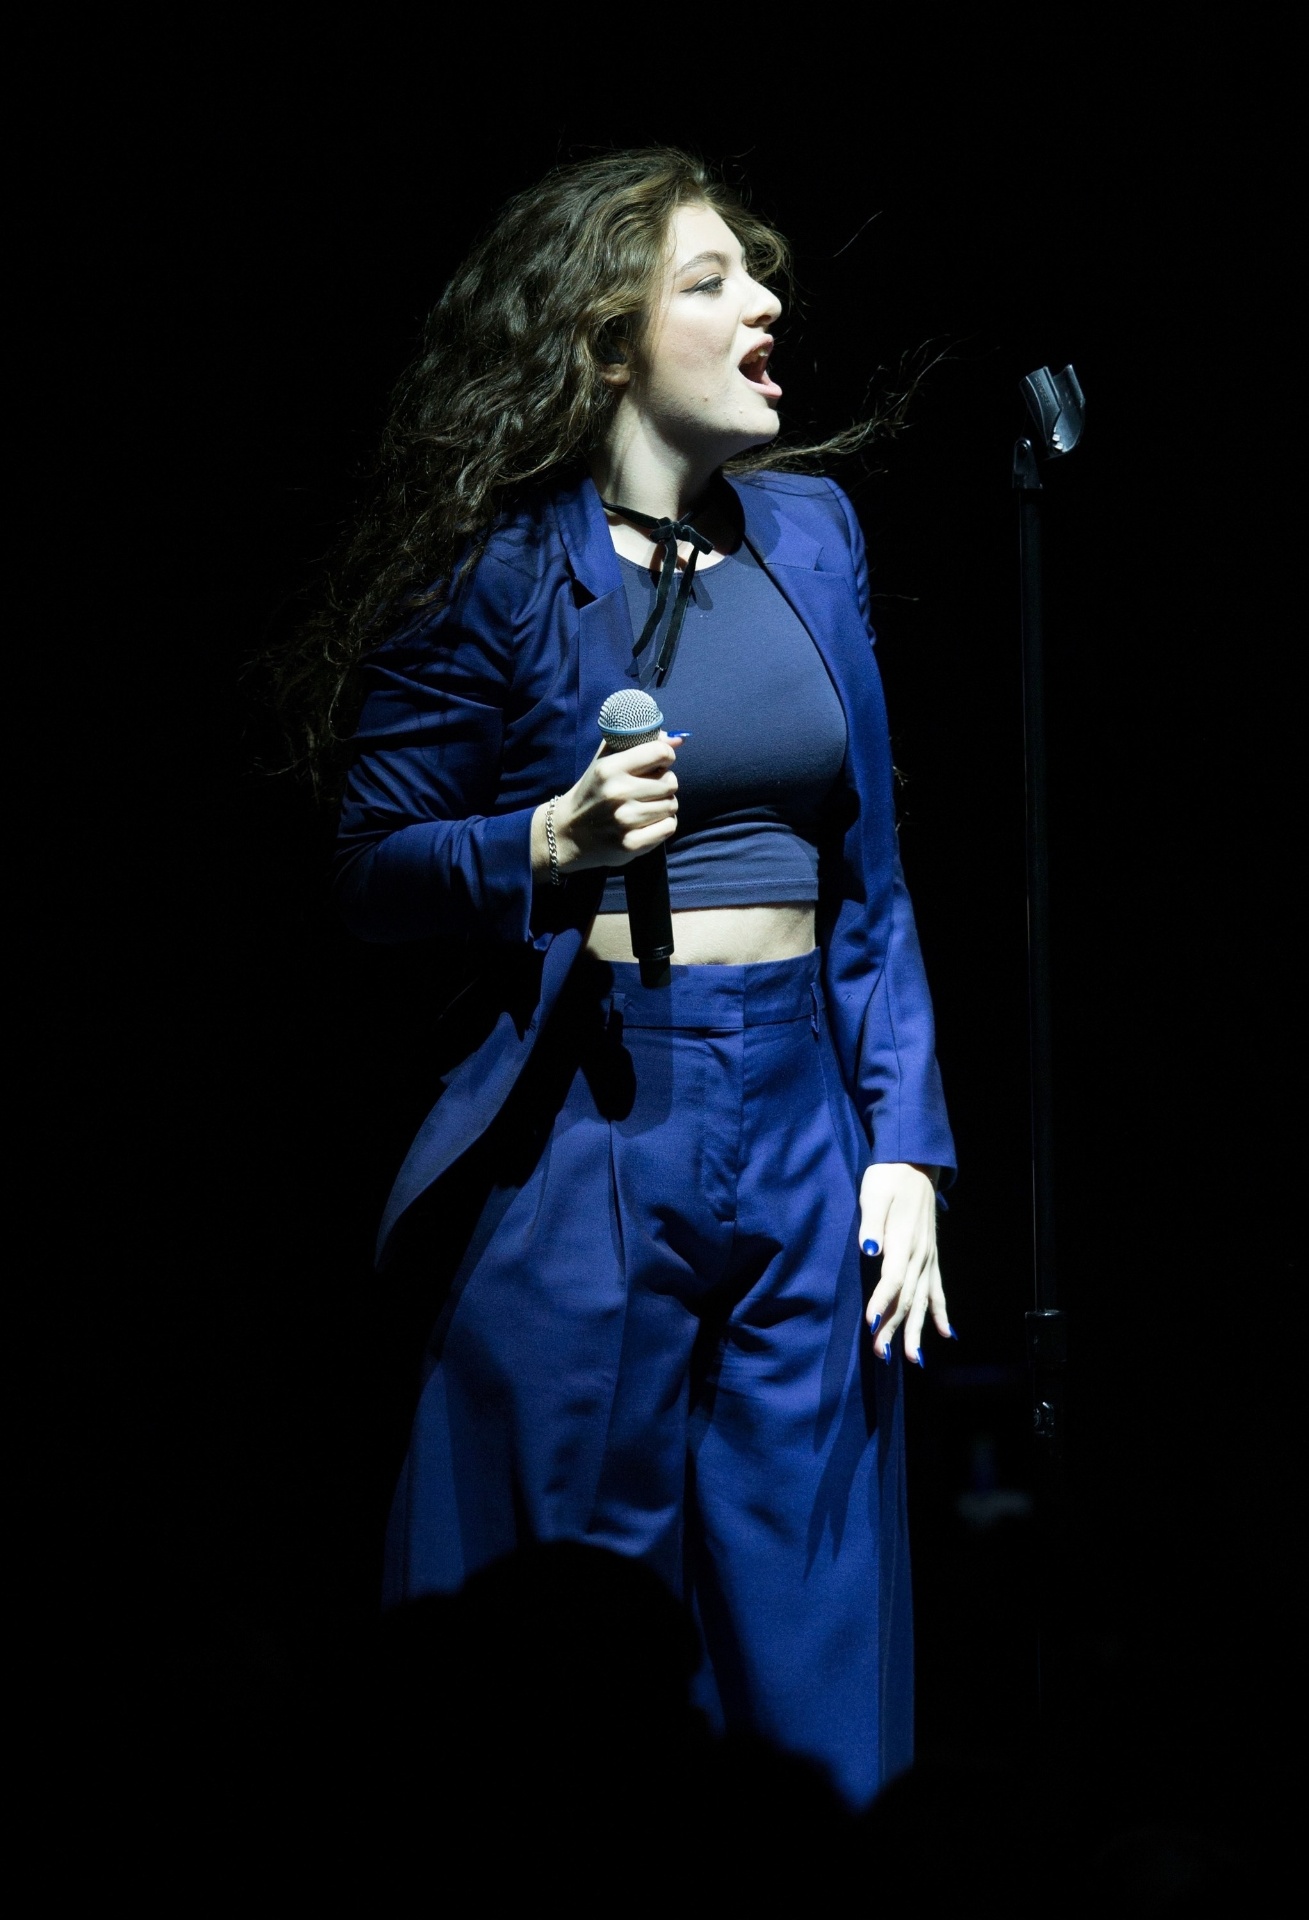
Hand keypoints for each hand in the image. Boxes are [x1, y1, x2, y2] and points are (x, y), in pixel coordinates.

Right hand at [532, 734, 679, 877]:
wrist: (569, 833)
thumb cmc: (594, 791)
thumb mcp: (605, 760)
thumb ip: (638, 742)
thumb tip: (678, 740)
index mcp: (610, 768)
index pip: (660, 752)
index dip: (666, 757)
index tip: (658, 764)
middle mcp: (617, 793)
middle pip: (671, 782)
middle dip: (664, 784)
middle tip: (648, 790)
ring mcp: (624, 821)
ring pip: (672, 805)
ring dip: (664, 806)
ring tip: (645, 807)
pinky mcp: (631, 844)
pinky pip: (669, 827)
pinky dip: (663, 825)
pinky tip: (647, 823)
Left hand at [859, 1162, 950, 1366]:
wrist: (913, 1164)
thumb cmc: (887, 1178)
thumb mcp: (874, 1194)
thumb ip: (872, 1222)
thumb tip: (870, 1248)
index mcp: (903, 1240)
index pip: (893, 1278)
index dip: (882, 1302)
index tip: (871, 1324)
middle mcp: (919, 1254)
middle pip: (907, 1297)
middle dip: (894, 1327)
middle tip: (882, 1355)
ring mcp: (927, 1257)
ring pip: (922, 1300)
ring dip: (917, 1329)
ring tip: (914, 1359)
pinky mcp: (931, 1256)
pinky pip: (938, 1290)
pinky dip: (940, 1312)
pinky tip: (945, 1334)